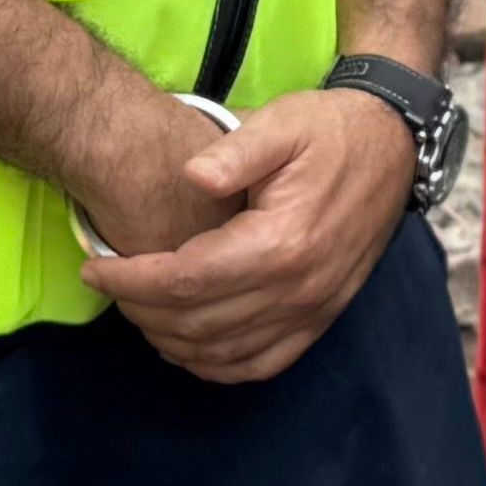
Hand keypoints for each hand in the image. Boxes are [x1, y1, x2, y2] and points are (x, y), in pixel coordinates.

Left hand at [85, 86, 410, 381]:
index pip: (185, 280)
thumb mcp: (282, 121)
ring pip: (222, 353)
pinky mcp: (321, 319)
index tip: (95, 269)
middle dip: (140, 310)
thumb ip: (235, 149)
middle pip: (196, 323)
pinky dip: (215, 364)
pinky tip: (185, 344)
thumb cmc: (329, 129)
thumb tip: (191, 176)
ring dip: (170, 339)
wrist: (391, 146)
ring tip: (138, 308)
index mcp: (280, 242)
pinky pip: (260, 364)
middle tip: (110, 286)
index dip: (131, 281)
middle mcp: (297, 289)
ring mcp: (313, 311)